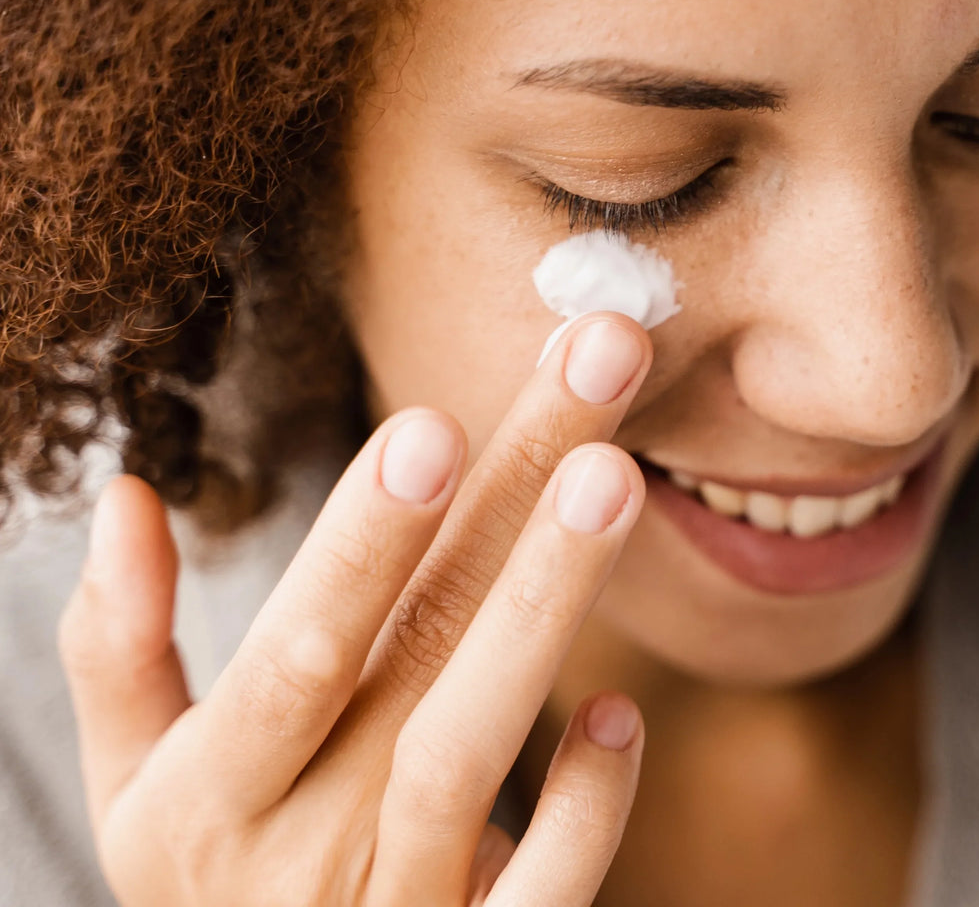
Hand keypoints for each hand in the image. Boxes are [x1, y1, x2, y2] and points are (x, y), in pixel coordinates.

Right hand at [57, 311, 652, 905]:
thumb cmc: (219, 875)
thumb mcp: (141, 783)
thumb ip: (120, 651)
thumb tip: (127, 495)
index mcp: (210, 796)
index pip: (296, 650)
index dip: (361, 540)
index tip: (435, 419)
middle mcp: (304, 849)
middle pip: (417, 652)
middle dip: (508, 499)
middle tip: (599, 360)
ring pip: (474, 751)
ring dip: (546, 610)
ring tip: (616, 477)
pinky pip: (545, 893)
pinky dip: (588, 804)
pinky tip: (624, 709)